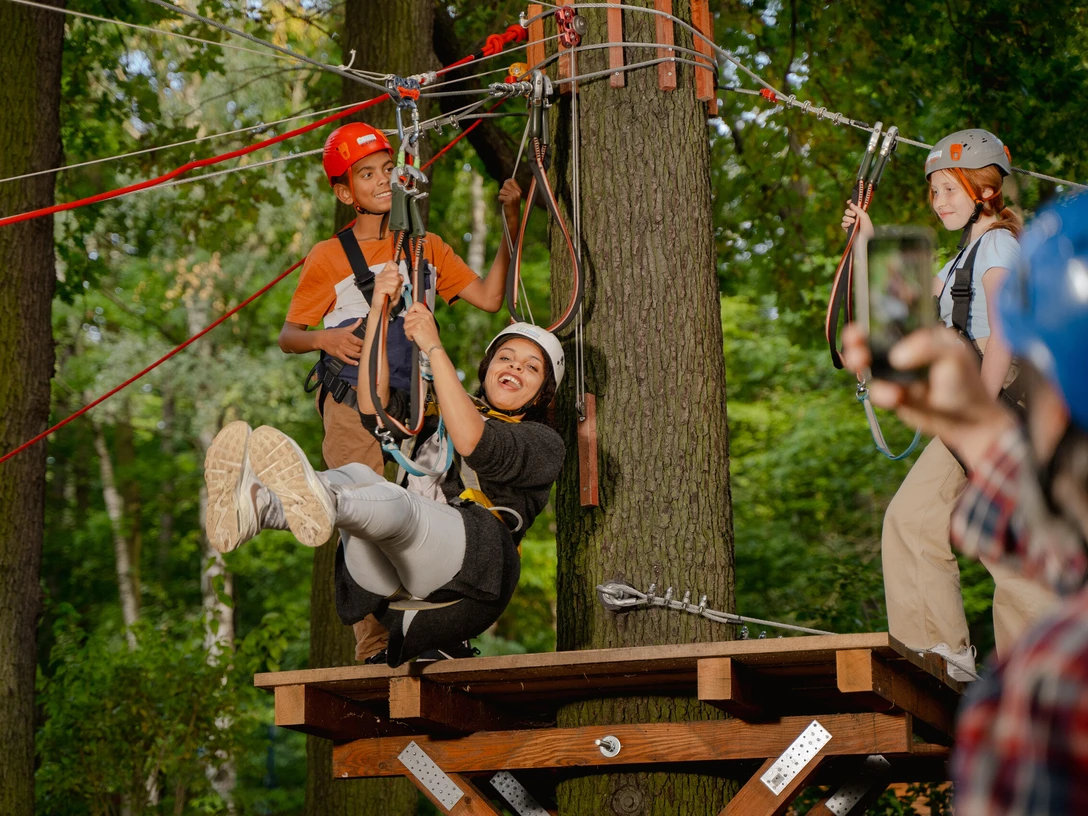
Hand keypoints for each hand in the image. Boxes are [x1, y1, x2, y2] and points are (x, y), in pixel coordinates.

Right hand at [320, 318, 363, 364]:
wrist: (322, 338)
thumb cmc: (334, 333)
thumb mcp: (344, 329)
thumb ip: (354, 326)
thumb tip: (361, 319)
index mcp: (347, 335)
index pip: (358, 341)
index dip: (364, 344)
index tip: (369, 345)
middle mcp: (344, 342)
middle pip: (357, 348)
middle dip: (363, 351)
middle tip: (367, 352)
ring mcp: (341, 349)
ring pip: (353, 354)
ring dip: (359, 356)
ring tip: (364, 357)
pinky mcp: (338, 354)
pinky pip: (346, 359)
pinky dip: (351, 362)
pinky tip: (356, 363)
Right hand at [373, 261, 402, 304]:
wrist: (382, 309)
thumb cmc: (388, 299)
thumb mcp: (396, 287)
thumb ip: (399, 279)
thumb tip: (400, 276)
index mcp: (383, 274)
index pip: (391, 263)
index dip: (396, 270)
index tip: (396, 279)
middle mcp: (380, 276)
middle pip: (396, 273)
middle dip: (398, 283)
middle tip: (393, 290)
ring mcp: (379, 281)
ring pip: (395, 281)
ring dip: (395, 290)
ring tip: (390, 294)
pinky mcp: (379, 287)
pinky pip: (392, 288)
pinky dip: (393, 294)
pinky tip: (389, 296)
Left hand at [402, 302, 440, 352]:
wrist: (434, 347)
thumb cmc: (431, 337)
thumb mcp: (429, 323)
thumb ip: (421, 317)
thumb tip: (410, 314)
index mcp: (428, 314)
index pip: (416, 304)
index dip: (411, 310)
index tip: (411, 317)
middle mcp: (424, 316)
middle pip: (407, 316)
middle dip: (408, 324)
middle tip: (414, 329)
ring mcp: (420, 322)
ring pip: (405, 324)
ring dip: (408, 331)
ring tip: (416, 335)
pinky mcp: (416, 329)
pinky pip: (406, 331)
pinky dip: (409, 336)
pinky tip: (415, 338)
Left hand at [498, 178, 522, 222]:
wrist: (513, 217)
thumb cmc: (511, 207)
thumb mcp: (513, 197)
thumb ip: (510, 190)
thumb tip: (505, 182)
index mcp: (519, 191)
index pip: (511, 180)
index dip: (507, 182)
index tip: (505, 188)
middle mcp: (517, 193)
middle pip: (505, 184)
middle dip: (503, 190)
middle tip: (505, 197)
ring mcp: (513, 196)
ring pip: (501, 191)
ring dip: (501, 197)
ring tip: (505, 202)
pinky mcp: (509, 200)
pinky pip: (500, 197)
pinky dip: (500, 201)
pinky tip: (504, 204)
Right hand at [841, 201, 873, 239]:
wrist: (865, 238)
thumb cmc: (867, 228)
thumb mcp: (864, 217)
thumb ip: (858, 209)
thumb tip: (851, 203)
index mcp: (860, 213)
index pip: (853, 207)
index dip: (850, 203)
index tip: (848, 202)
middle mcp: (854, 218)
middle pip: (847, 211)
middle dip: (849, 212)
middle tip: (854, 215)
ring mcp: (850, 223)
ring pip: (844, 217)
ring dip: (848, 218)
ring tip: (853, 222)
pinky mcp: (846, 229)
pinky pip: (842, 224)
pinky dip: (845, 224)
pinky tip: (849, 225)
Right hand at [843, 323, 1013, 467]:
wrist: (966, 424)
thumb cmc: (966, 385)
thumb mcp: (953, 357)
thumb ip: (926, 348)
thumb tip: (895, 357)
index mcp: (921, 333)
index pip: (894, 315)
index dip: (876, 311)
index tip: (866, 312)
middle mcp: (904, 350)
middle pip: (871, 338)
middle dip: (857, 338)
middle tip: (854, 341)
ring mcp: (895, 372)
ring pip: (866, 363)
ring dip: (858, 362)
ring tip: (860, 363)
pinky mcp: (890, 393)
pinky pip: (875, 389)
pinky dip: (880, 392)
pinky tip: (895, 397)